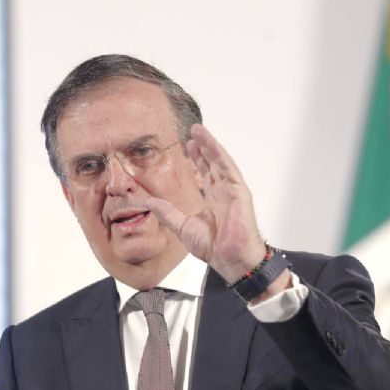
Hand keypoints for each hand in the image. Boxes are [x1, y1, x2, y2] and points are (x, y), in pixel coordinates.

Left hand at [143, 124, 265, 282]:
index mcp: (213, 201)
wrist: (230, 258)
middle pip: (212, 164)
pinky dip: (219, 154)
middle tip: (192, 133)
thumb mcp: (183, 227)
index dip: (196, 160)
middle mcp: (223, 192)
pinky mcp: (239, 191)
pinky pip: (229, 168)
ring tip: (198, 131)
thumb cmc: (213, 248)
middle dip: (202, 148)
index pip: (204, 174)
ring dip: (209, 145)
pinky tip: (210, 143)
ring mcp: (232, 190)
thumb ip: (167, 213)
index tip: (187, 147)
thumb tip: (149, 202)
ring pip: (220, 162)